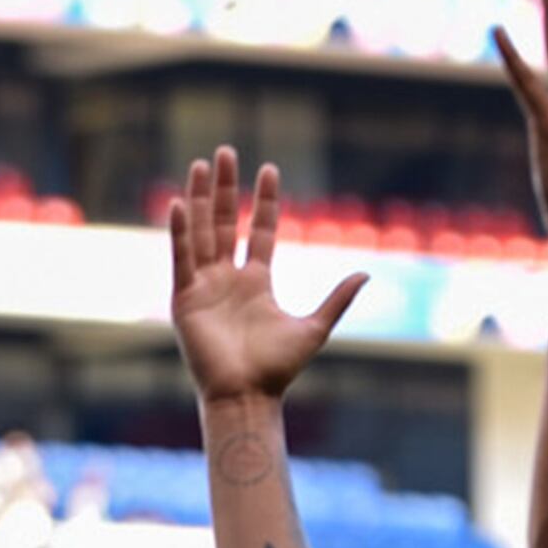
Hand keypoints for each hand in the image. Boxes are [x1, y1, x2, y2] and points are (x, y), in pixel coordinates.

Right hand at [167, 148, 364, 408]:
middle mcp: (228, 279)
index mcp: (256, 283)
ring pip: (201, 232)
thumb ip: (338, 299)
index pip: (259, 231)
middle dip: (224, 187)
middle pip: (224, 222)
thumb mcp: (314, 327)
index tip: (269, 169)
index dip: (263, 201)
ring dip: (199, 198)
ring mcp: (204, 287)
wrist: (246, 395)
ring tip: (200, 164)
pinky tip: (180, 203)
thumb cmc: (278, 369)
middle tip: (225, 152)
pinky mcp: (185, 299)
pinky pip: (182, 258)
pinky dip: (180, 232)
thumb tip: (367, 274)